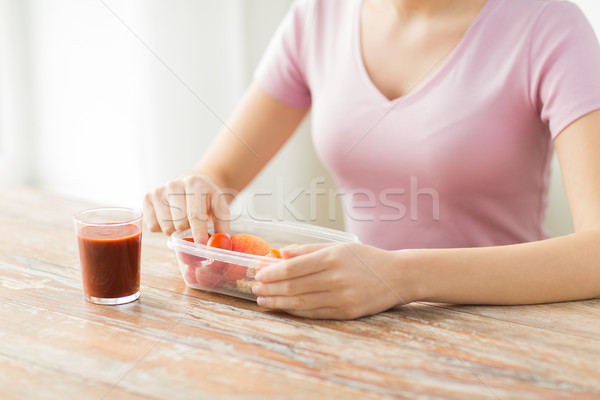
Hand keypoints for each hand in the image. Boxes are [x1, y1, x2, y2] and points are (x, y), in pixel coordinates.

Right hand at [143, 175, 230, 242]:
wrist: (192, 185)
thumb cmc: (207, 199)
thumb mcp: (220, 207)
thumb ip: (222, 224)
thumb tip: (221, 242)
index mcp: (195, 183)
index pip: (194, 214)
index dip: (198, 232)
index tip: (201, 246)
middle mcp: (174, 184)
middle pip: (179, 223)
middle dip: (187, 230)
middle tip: (192, 224)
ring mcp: (158, 190)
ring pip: (165, 226)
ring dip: (175, 230)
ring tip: (180, 220)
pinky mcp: (147, 198)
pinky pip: (152, 226)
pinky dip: (162, 229)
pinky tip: (169, 218)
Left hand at [252, 242, 411, 319]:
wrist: (397, 276)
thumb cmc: (365, 258)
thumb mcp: (338, 247)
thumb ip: (308, 250)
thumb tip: (281, 253)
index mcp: (331, 258)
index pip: (293, 267)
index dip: (272, 272)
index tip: (259, 274)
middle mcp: (335, 278)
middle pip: (294, 287)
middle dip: (271, 288)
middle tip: (255, 289)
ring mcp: (341, 297)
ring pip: (301, 303)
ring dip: (278, 303)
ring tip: (263, 301)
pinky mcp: (346, 312)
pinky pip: (314, 313)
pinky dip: (296, 311)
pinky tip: (284, 308)